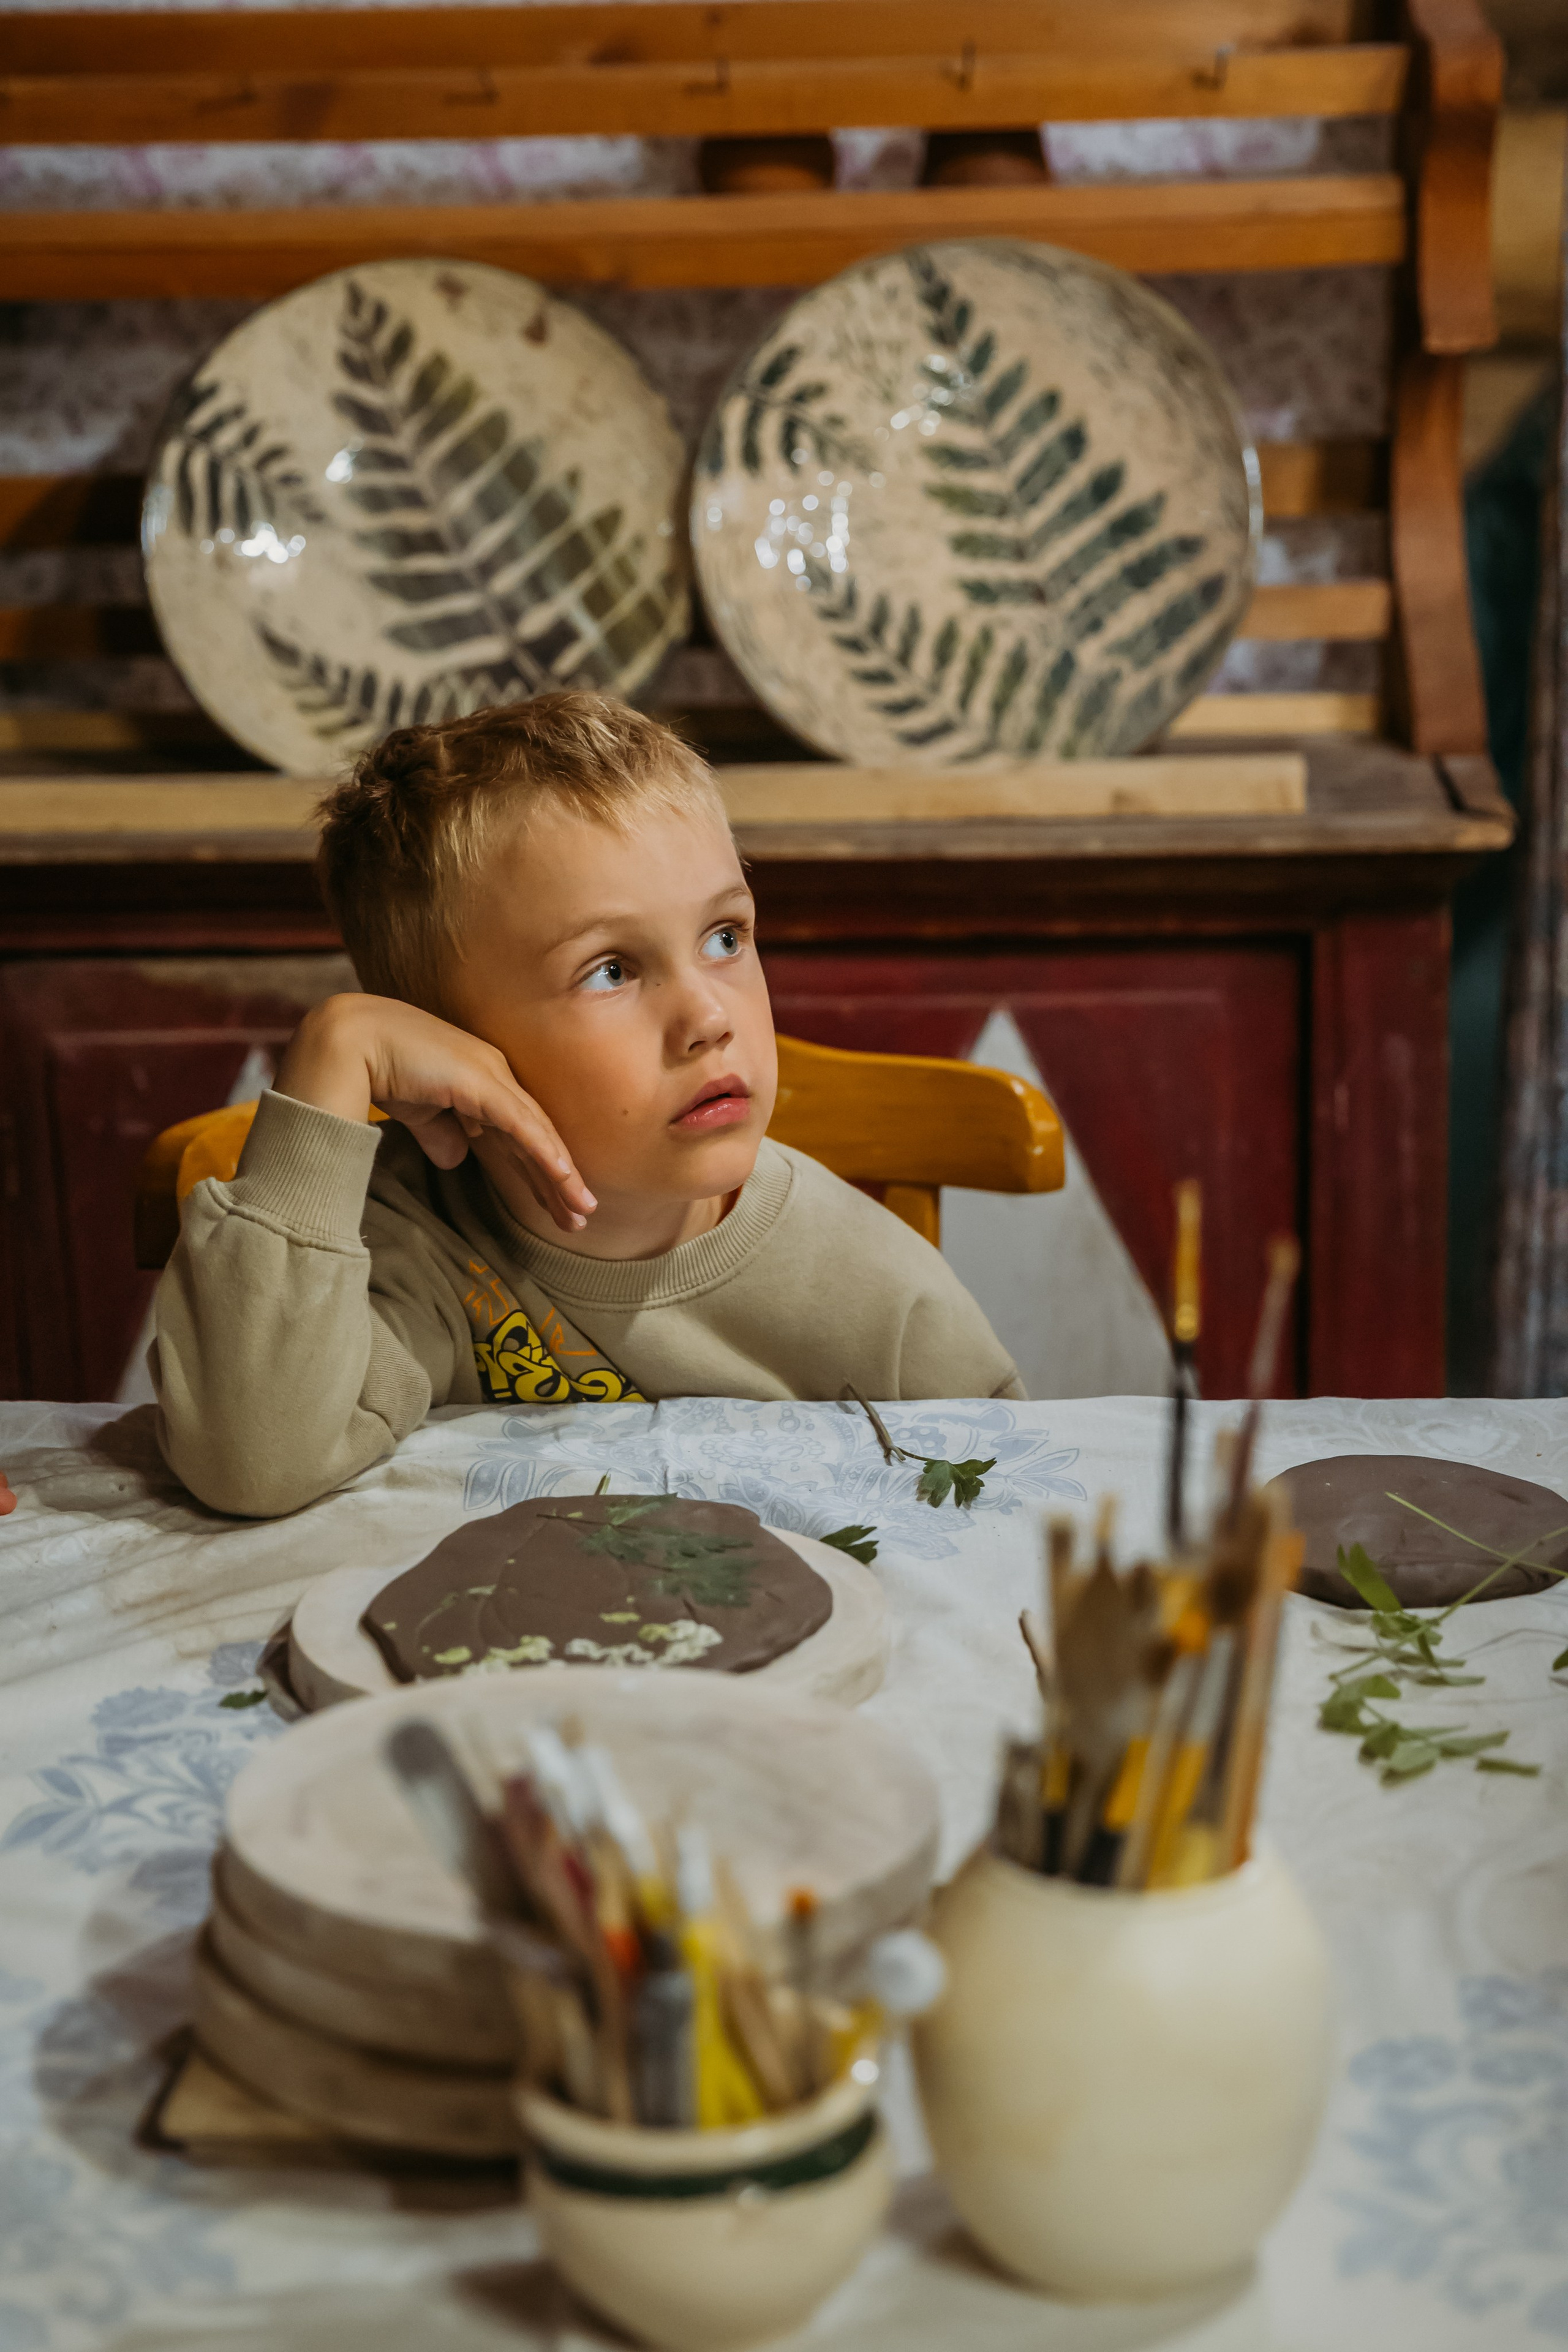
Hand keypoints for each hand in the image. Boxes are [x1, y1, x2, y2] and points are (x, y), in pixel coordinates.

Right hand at [275, 994, 595, 1233]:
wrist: (351, 1042)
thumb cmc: (379, 1068)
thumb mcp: (419, 1110)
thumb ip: (440, 1132)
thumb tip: (455, 1159)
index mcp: (482, 1081)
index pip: (520, 1132)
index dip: (538, 1169)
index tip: (556, 1204)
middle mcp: (496, 1076)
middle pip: (536, 1136)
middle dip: (558, 1181)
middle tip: (579, 1218)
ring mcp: (492, 1077)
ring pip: (537, 1134)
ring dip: (560, 1177)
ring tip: (581, 1213)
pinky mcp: (482, 1083)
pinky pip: (522, 1125)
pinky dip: (545, 1153)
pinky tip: (564, 1178)